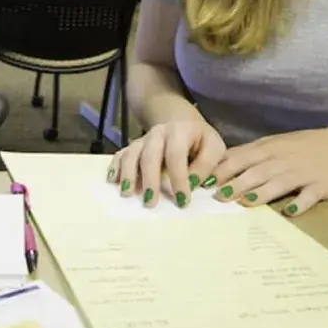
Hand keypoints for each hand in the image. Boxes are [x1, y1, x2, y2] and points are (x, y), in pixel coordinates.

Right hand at [107, 117, 226, 208]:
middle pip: (150, 155)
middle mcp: (159, 133)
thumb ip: (206, 165)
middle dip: (150, 179)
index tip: (182, 201)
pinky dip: (115, 167)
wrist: (183, 124)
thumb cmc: (201, 142)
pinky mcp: (134, 147)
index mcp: (180, 131)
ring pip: (131, 154)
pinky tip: (113, 181)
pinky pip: (120, 155)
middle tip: (151, 203)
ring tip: (128, 194)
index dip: (178, 178)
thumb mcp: (214, 148)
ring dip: (129, 175)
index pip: (176, 155)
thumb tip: (192, 184)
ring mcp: (143, 139)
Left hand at [209, 127, 327, 215]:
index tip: (204, 181)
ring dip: (260, 193)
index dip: (222, 169)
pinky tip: (288, 212)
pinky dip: (298, 204)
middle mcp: (282, 160)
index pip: (240, 157)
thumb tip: (222, 164)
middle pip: (255, 171)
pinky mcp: (319, 186)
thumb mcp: (275, 144)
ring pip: (277, 183)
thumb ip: (251, 154)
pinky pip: (308, 196)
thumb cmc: (304, 146)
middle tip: (218, 197)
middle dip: (236, 183)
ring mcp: (301, 173)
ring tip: (244, 203)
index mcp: (269, 149)